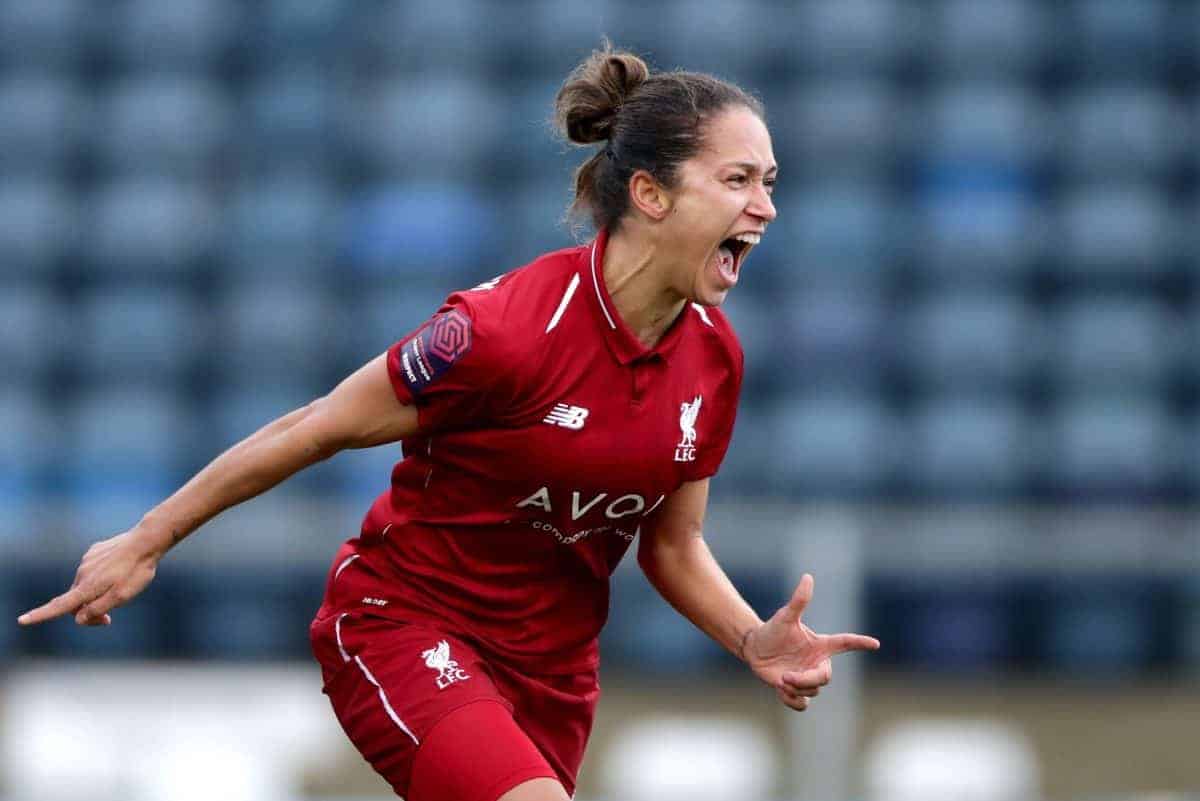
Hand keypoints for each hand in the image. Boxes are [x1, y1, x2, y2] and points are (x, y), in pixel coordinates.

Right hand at [17, 527, 168, 626]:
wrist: (146, 541)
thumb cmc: (137, 571)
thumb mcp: (122, 596)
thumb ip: (98, 608)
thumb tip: (77, 618)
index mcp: (87, 587)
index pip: (60, 606)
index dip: (41, 615)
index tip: (22, 620)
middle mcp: (82, 573)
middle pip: (76, 601)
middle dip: (87, 613)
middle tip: (108, 620)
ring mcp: (87, 561)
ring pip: (85, 586)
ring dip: (96, 594)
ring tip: (120, 589)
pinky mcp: (94, 552)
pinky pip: (92, 570)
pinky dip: (101, 578)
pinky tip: (119, 571)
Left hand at [742, 573, 879, 711]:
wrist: (755, 649)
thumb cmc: (773, 630)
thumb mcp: (785, 616)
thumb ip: (799, 600)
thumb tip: (808, 577)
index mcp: (820, 645)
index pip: (845, 643)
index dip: (860, 643)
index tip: (875, 643)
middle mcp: (817, 662)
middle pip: (825, 678)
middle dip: (807, 680)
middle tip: (786, 677)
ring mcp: (808, 678)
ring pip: (813, 692)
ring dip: (795, 688)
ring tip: (781, 680)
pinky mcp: (797, 691)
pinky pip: (803, 705)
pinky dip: (792, 701)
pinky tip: (781, 691)